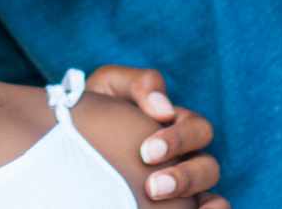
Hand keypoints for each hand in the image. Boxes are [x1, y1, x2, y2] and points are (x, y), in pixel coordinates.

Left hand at [86, 64, 224, 205]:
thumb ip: (138, 84)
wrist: (67, 138)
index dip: (179, 140)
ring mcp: (183, 187)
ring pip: (214, 199)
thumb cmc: (93, 110)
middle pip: (209, 168)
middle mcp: (187, 158)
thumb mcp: (109, 88)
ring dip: (191, 197)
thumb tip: (164, 108)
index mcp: (177, 125)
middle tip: (152, 186)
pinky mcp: (177, 205)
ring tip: (158, 200)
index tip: (146, 152)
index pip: (198, 130)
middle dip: (184, 178)